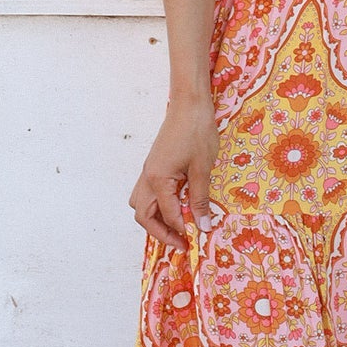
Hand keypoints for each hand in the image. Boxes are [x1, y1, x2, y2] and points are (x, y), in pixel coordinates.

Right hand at [128, 92, 218, 251]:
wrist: (190, 103)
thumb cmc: (197, 131)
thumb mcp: (202, 168)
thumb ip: (200, 199)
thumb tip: (204, 225)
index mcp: (158, 179)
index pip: (167, 215)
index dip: (181, 231)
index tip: (196, 241)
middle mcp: (147, 177)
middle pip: (143, 215)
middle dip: (160, 233)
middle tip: (182, 242)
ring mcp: (148, 171)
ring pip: (141, 205)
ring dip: (155, 220)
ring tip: (177, 228)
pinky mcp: (154, 166)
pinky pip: (148, 194)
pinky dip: (158, 206)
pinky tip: (176, 207)